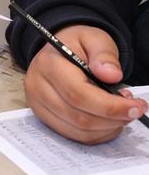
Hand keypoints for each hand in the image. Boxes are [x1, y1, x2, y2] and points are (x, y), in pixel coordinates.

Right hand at [23, 25, 146, 143]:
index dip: (111, 106)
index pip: (79, 95)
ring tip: (120, 112)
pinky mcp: (44, 117)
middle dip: (113, 119)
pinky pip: (74, 135)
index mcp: (48, 65)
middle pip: (79, 117)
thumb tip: (111, 75)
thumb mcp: (94, 39)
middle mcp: (37, 88)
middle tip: (134, 110)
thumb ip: (104, 55)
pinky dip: (98, 133)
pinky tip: (108, 120)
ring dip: (107, 128)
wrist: (57, 49)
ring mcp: (38, 105)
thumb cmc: (76, 45)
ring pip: (78, 131)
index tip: (136, 107)